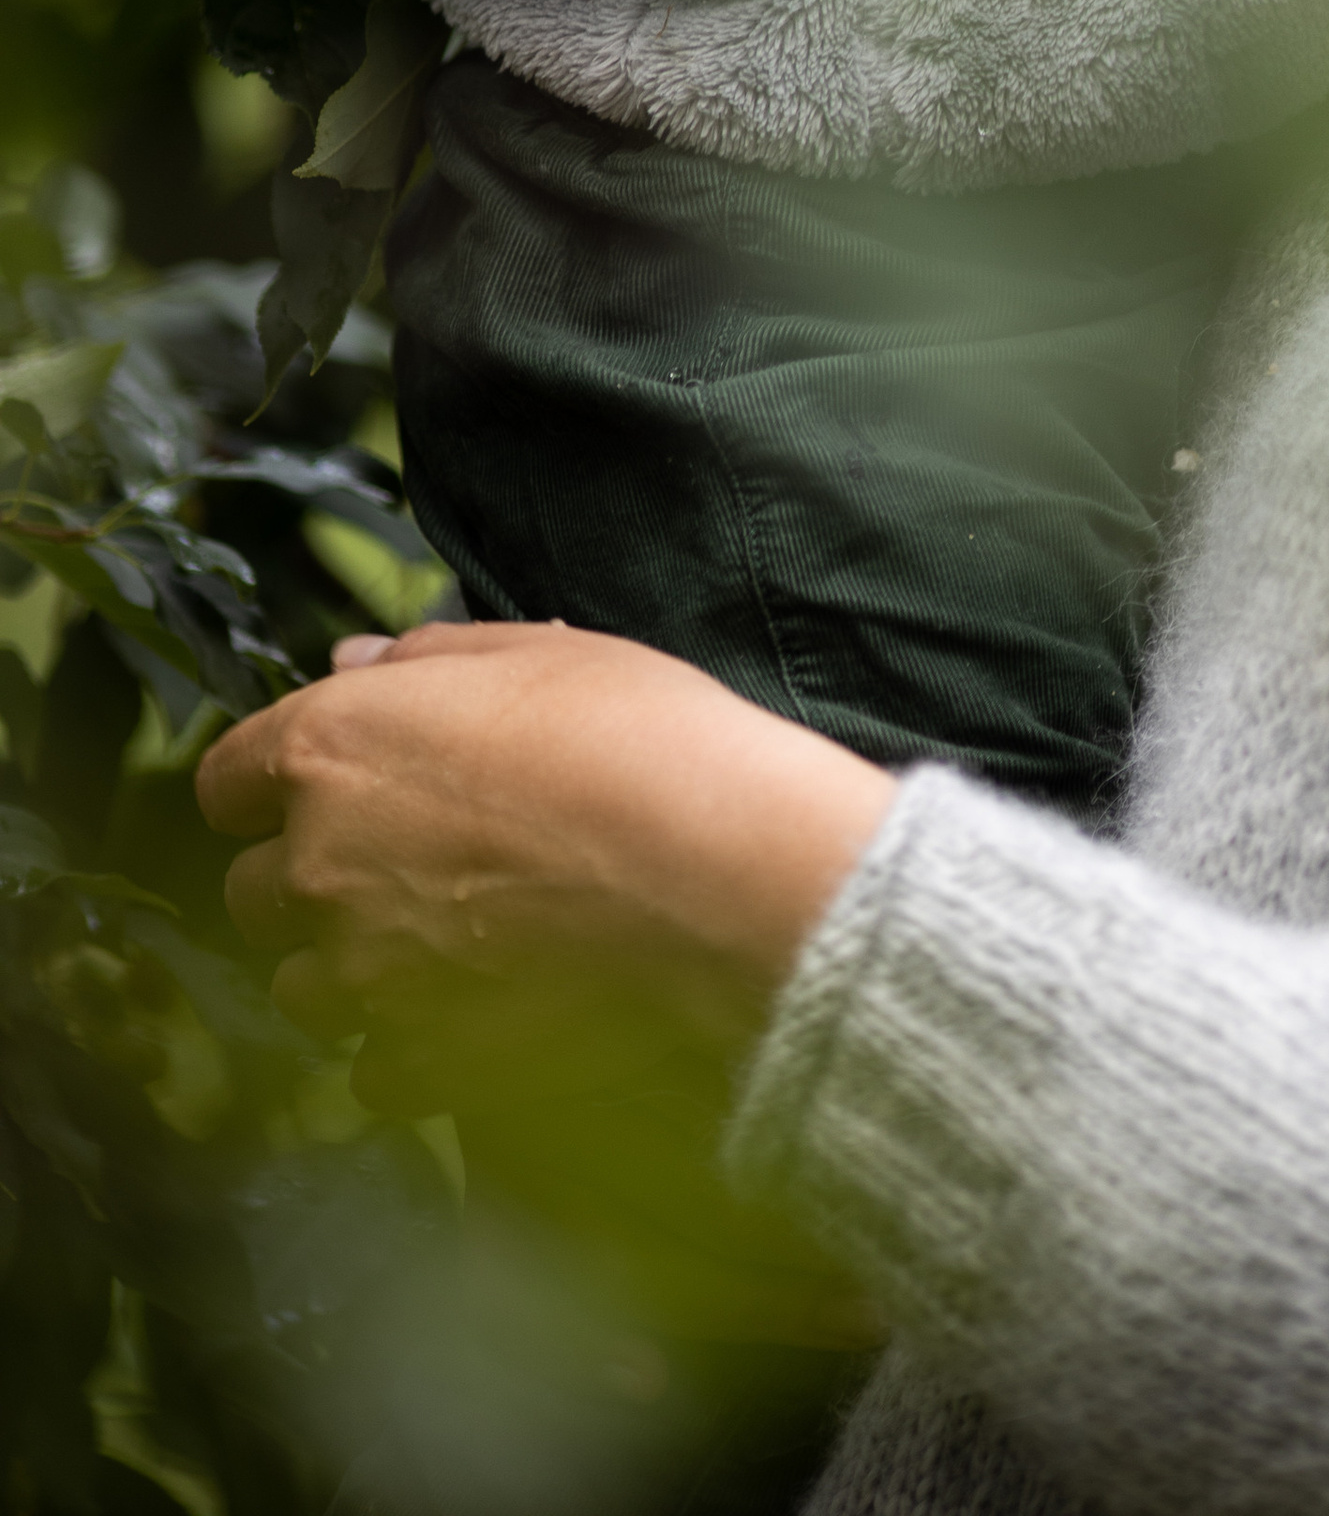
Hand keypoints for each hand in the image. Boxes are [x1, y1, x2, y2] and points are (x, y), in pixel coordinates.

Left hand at [197, 624, 895, 1115]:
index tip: (317, 787)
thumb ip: (426, 657)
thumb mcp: (537, 652)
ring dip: (344, 970)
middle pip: (252, 892)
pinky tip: (466, 1012)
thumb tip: (352, 662)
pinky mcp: (418, 1057)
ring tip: (432, 948)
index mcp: (331, 748)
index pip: (225, 779)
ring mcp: (362, 972)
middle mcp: (319, 863)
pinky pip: (369, 1069)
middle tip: (397, 866)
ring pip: (298, 989)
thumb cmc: (633, 733)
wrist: (711, 864)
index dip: (267, 784)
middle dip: (306, 881)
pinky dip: (402, 1048)